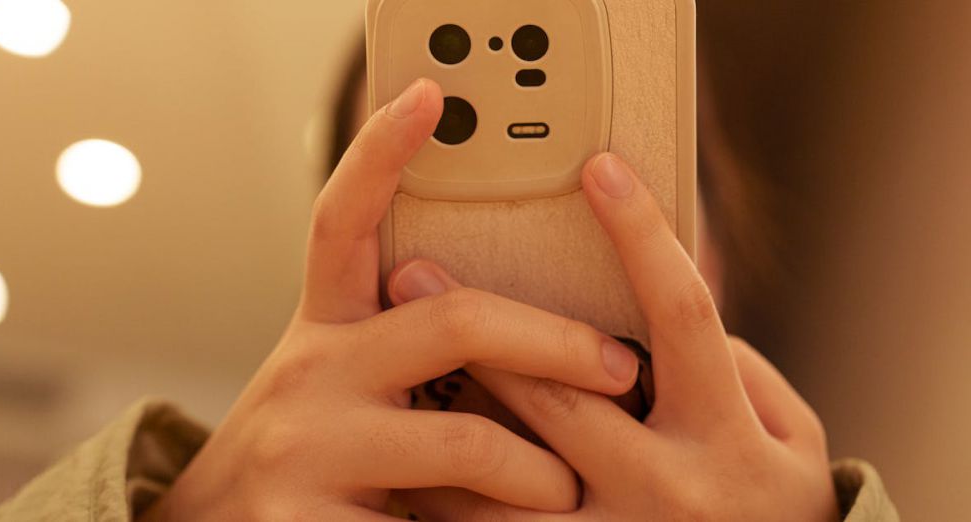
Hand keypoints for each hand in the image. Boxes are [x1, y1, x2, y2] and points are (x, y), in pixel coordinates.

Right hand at [138, 81, 642, 520]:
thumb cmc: (313, 450)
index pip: (342, 223)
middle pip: (453, 320)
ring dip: (538, 469)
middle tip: (620, 366)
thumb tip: (519, 332)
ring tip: (566, 488)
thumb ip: (405, 347)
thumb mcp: (344, 382)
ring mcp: (307, 450)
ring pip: (465, 441)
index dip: (378, 153)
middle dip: (554, 341)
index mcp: (320, 328)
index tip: (428, 97)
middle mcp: (308, 373)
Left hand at [390, 153, 839, 520]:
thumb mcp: (787, 434)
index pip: (683, 316)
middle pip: (561, 399)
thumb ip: (732, 367)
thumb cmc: (777, 505)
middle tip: (413, 274)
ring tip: (392, 375)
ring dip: (445, 422)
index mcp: (726, 434)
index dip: (642, 237)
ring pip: (508, 479)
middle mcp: (670, 489)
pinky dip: (448, 505)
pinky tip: (414, 468)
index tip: (599, 169)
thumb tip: (652, 308)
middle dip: (484, 332)